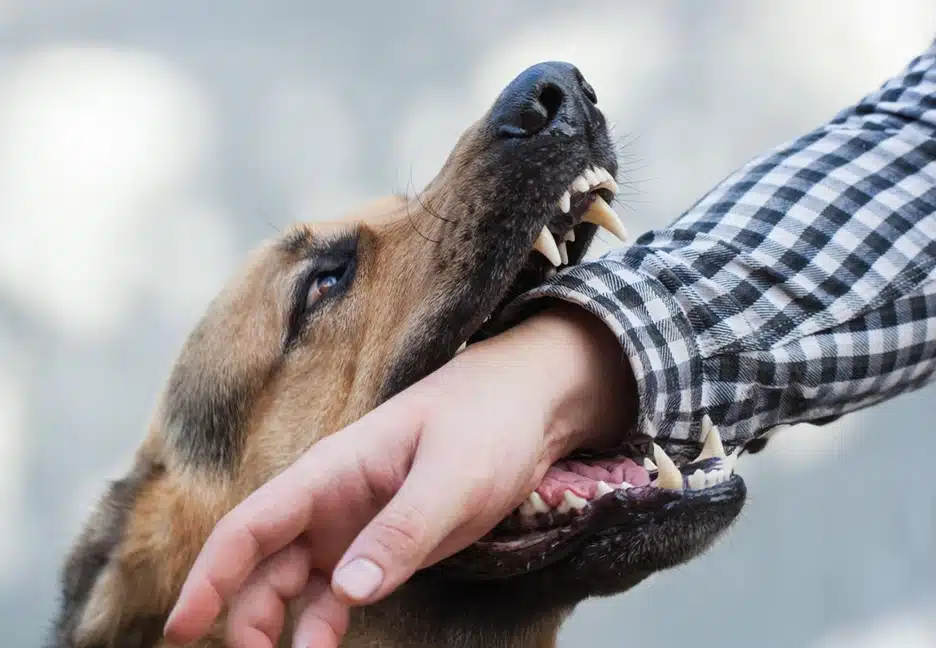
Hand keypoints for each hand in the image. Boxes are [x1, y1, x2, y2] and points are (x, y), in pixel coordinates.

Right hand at [163, 303, 634, 647]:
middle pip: (260, 565)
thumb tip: (346, 593)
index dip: (209, 577)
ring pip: (291, 585)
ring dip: (279, 628)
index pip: (250, 526)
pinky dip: (322, 626)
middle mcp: (328, 500)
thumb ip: (402, 532)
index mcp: (330, 471)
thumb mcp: (453, 477)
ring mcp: (351, 524)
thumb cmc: (487, 423)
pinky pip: (335, 593)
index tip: (183, 629)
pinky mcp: (380, 545)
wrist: (528, 407)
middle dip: (243, 616)